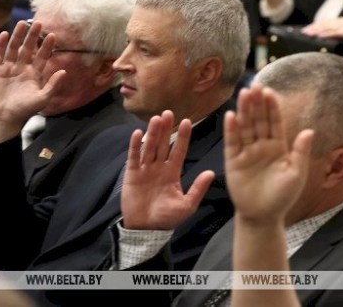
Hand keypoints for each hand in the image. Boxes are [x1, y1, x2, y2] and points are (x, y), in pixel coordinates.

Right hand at [0, 21, 65, 145]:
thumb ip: (53, 85)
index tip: (52, 35)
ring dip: (18, 36)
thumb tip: (64, 71)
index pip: (42, 56)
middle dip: (33, 37)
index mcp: (34, 74)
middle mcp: (22, 69)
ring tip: (22, 24)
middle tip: (39, 23)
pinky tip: (5, 34)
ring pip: (14, 48)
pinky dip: (1, 45)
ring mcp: (8, 68)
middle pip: (28, 49)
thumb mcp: (42, 99)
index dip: (46, 46)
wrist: (4, 118)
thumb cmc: (24, 111)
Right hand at [121, 111, 215, 229]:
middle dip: (166, 129)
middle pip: (163, 144)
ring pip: (149, 147)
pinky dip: (135, 145)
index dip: (183, 137)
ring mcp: (145, 169)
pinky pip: (133, 157)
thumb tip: (211, 172)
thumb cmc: (167, 218)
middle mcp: (159, 167)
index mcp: (172, 172)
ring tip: (156, 119)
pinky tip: (137, 133)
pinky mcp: (132, 173)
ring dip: (152, 133)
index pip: (179, 150)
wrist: (146, 229)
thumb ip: (197, 188)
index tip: (187, 122)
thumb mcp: (187, 205)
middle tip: (169, 112)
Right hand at [225, 84, 313, 224]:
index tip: (270, 91)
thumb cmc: (282, 197)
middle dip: (257, 103)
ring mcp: (247, 152)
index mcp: (278, 147)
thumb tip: (309, 130)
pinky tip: (231, 116)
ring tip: (243, 94)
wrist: (262, 215)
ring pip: (245, 127)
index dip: (272, 107)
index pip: (275, 123)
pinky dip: (231, 129)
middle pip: (258, 120)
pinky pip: (232, 142)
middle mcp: (262, 146)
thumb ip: (300, 152)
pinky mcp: (233, 160)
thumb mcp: (296, 175)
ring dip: (244, 111)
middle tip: (254, 85)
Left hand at [301, 16, 342, 48]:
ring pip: (328, 27)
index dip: (317, 26)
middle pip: (326, 24)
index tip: (307, 29)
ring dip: (317, 29)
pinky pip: (336, 32)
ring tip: (307, 33)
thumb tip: (329, 38)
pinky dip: (327, 34)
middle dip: (314, 27)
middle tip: (302, 31)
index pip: (327, 23)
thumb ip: (340, 35)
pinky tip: (319, 36)